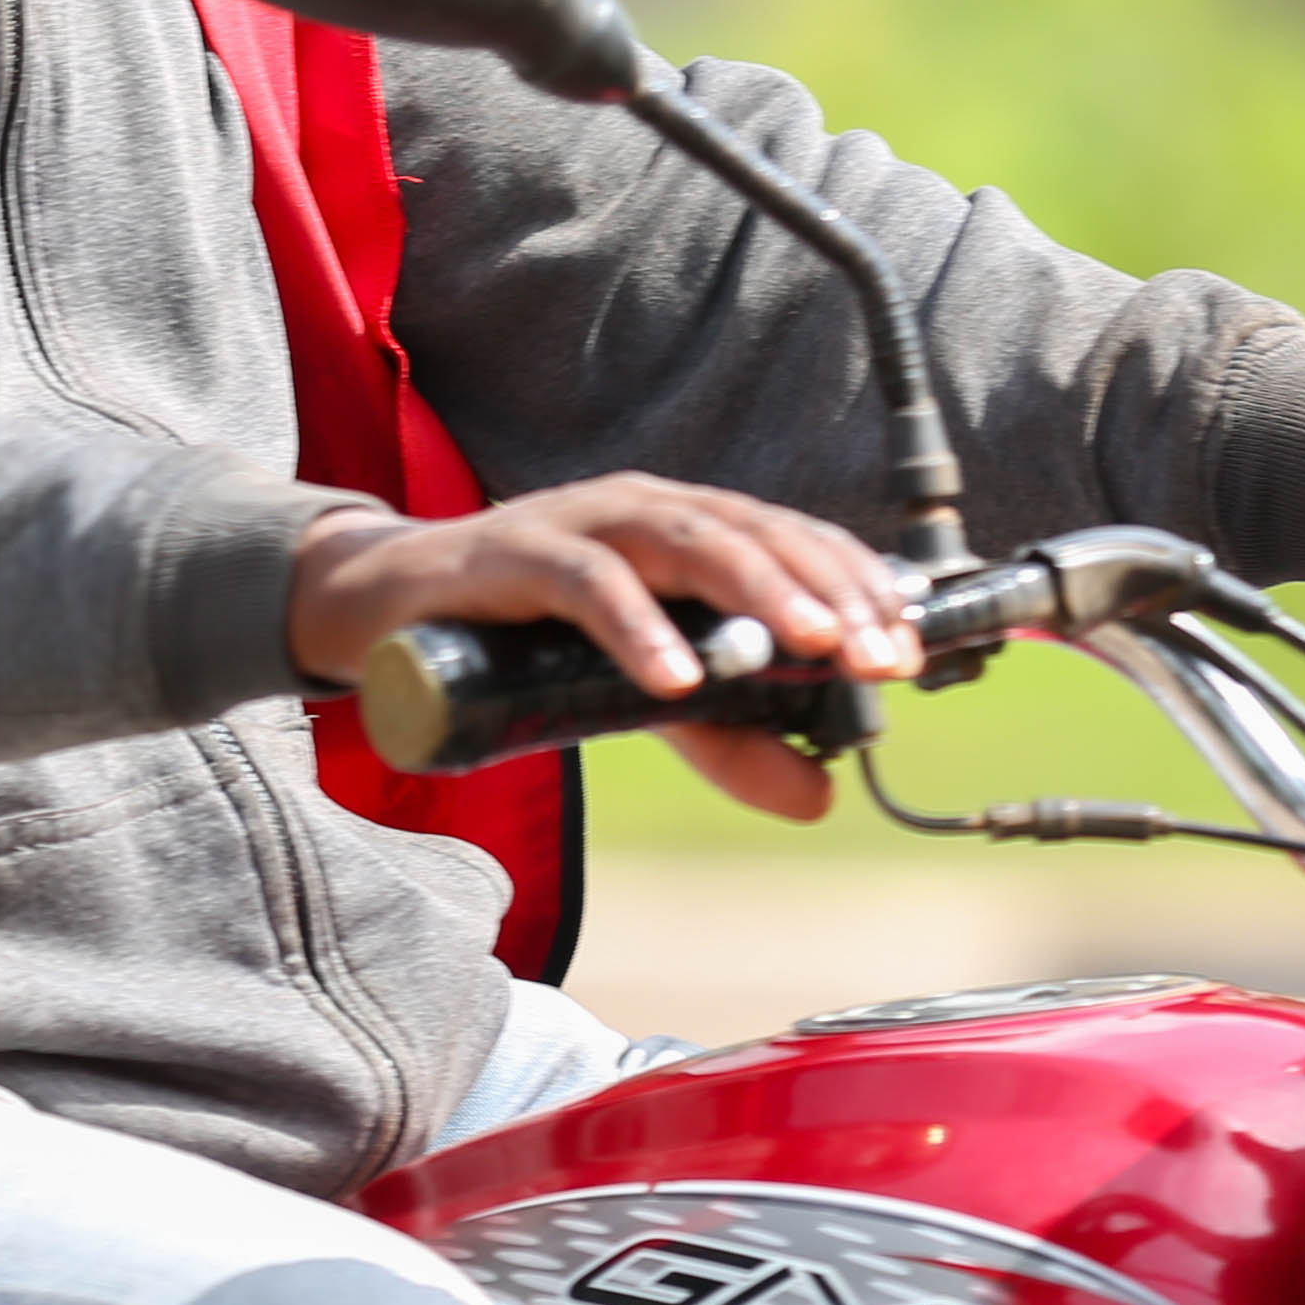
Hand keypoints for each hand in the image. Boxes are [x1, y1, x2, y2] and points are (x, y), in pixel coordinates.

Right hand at [281, 477, 919, 823]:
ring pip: (685, 538)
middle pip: (755, 531)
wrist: (391, 610)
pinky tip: (677, 678)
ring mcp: (578, 523)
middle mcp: (642, 509)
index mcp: (683, 529)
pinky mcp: (514, 556)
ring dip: (757, 588)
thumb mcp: (642, 697)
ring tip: (812, 646)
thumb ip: (725, 740)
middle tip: (884, 655)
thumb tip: (821, 795)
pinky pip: (586, 582)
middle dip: (830, 592)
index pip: (792, 539)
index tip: (913, 647)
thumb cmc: (526, 638)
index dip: (859, 586)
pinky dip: (637, 627)